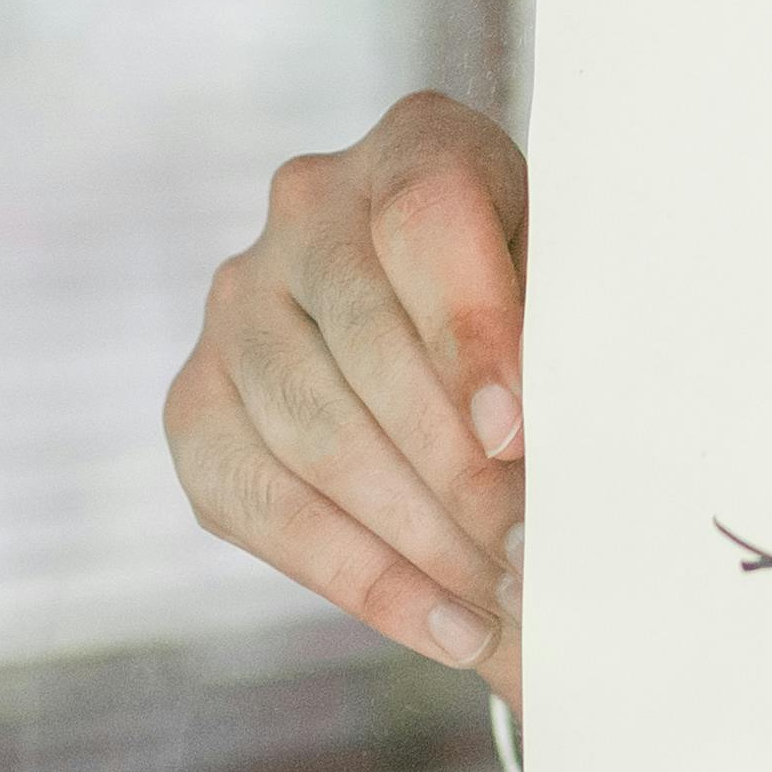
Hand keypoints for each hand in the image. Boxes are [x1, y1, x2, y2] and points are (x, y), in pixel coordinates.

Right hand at [167, 90, 528, 701]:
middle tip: (530, 554)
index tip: (517, 435)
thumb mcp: (577, 292)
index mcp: (418, 146)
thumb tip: (567, 455)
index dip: (470, 332)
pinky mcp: (194, 394)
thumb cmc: (545, 308)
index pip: (424, 222)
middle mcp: (309, 206)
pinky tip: (439, 624)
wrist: (451, 327)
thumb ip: (569, 342)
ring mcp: (237, 299)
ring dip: (413, 535)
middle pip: (366, 338)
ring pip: (309, 426)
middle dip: (455, 466)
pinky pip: (253, 497)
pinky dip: (354, 575)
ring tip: (500, 607)